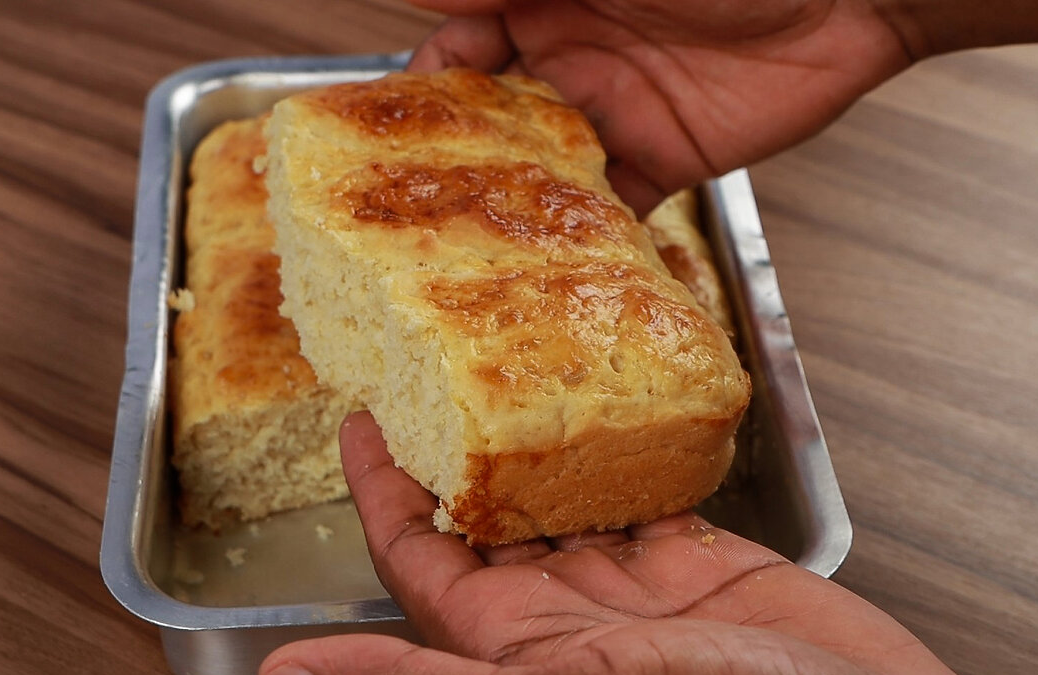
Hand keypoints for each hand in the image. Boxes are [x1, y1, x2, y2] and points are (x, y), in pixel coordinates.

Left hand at [259, 411, 991, 674]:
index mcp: (508, 644)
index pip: (417, 553)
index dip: (381, 488)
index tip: (359, 416)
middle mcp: (559, 611)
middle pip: (483, 512)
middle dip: (455, 440)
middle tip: (433, 358)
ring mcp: (628, 584)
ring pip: (558, 492)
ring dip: (531, 435)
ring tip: (508, 361)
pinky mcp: (695, 559)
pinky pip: (641, 491)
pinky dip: (620, 447)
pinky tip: (607, 405)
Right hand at [404, 0, 912, 214]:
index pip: (460, 42)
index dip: (417, 83)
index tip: (374, 128)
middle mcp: (569, 51)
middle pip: (488, 114)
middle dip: (449, 157)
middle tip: (405, 211)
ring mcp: (614, 108)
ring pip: (538, 168)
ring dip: (504, 206)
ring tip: (457, 255)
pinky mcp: (664, 158)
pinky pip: (608, 207)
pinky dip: (578, 238)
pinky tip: (545, 268)